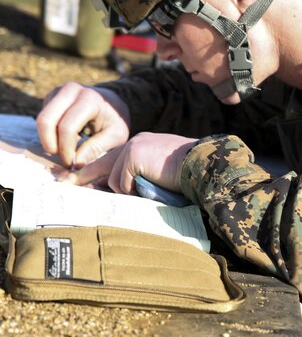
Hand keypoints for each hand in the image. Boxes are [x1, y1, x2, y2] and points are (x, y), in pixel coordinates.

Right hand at [37, 82, 131, 168]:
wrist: (112, 102)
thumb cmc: (116, 120)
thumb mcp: (116, 136)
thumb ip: (96, 148)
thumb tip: (76, 164)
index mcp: (89, 99)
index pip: (67, 127)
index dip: (65, 149)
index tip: (71, 163)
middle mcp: (70, 90)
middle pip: (46, 120)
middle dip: (50, 144)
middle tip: (63, 159)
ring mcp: (58, 91)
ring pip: (41, 120)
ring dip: (49, 140)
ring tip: (65, 151)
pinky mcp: (51, 96)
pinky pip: (42, 119)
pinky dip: (49, 134)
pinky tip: (64, 140)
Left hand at [63, 132, 197, 195]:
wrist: (201, 164)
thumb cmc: (188, 175)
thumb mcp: (159, 174)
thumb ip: (140, 178)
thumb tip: (120, 194)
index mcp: (141, 145)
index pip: (112, 160)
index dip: (93, 171)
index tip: (74, 178)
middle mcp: (134, 142)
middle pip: (102, 165)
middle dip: (83, 176)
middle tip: (64, 182)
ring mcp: (132, 148)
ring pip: (113, 179)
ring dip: (126, 191)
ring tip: (147, 190)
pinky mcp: (132, 156)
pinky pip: (122, 182)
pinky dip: (133, 190)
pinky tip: (150, 185)